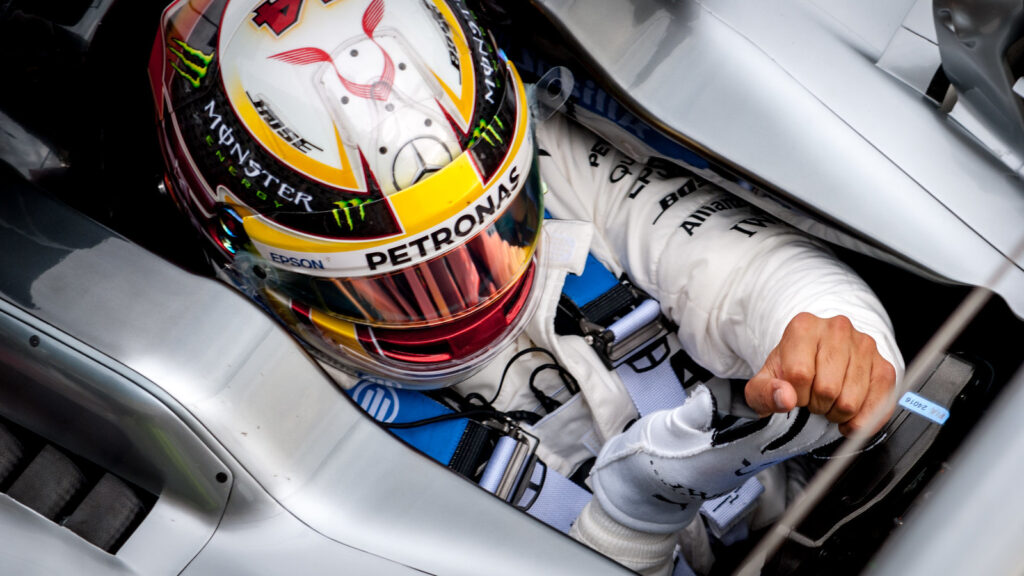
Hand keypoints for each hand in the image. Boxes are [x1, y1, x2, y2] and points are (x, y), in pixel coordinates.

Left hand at [744, 312, 896, 435]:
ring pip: (851, 401)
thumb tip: (785, 399)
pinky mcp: (884, 365)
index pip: (799, 374)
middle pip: (827, 389)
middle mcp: (837, 329)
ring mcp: (864, 345)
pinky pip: (879, 405)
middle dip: (816, 404)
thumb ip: (764, 392)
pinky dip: (861, 422)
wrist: (816, 358)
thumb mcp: (764, 381)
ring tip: (830, 400)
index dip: (795, 394)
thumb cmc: (790, 370)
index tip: (795, 391)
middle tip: (813, 397)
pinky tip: (850, 416)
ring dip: (836, 413)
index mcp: (804, 326)